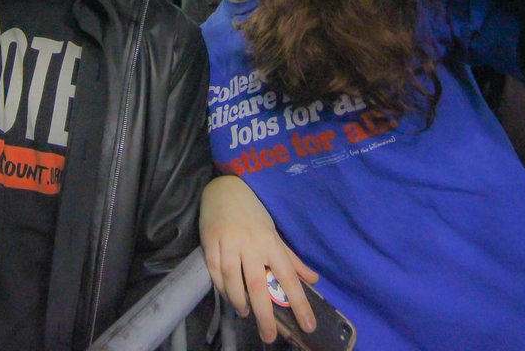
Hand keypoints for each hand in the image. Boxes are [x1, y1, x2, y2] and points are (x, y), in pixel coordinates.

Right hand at [200, 176, 318, 343]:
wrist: (225, 189)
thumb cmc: (253, 213)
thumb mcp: (275, 233)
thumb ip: (293, 260)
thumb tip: (314, 280)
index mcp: (271, 242)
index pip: (289, 277)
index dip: (300, 303)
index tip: (308, 326)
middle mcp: (251, 244)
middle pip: (258, 285)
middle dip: (265, 315)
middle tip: (269, 336)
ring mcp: (229, 243)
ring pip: (232, 280)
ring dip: (238, 301)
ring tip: (245, 313)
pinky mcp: (210, 242)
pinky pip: (214, 271)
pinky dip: (220, 287)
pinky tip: (227, 296)